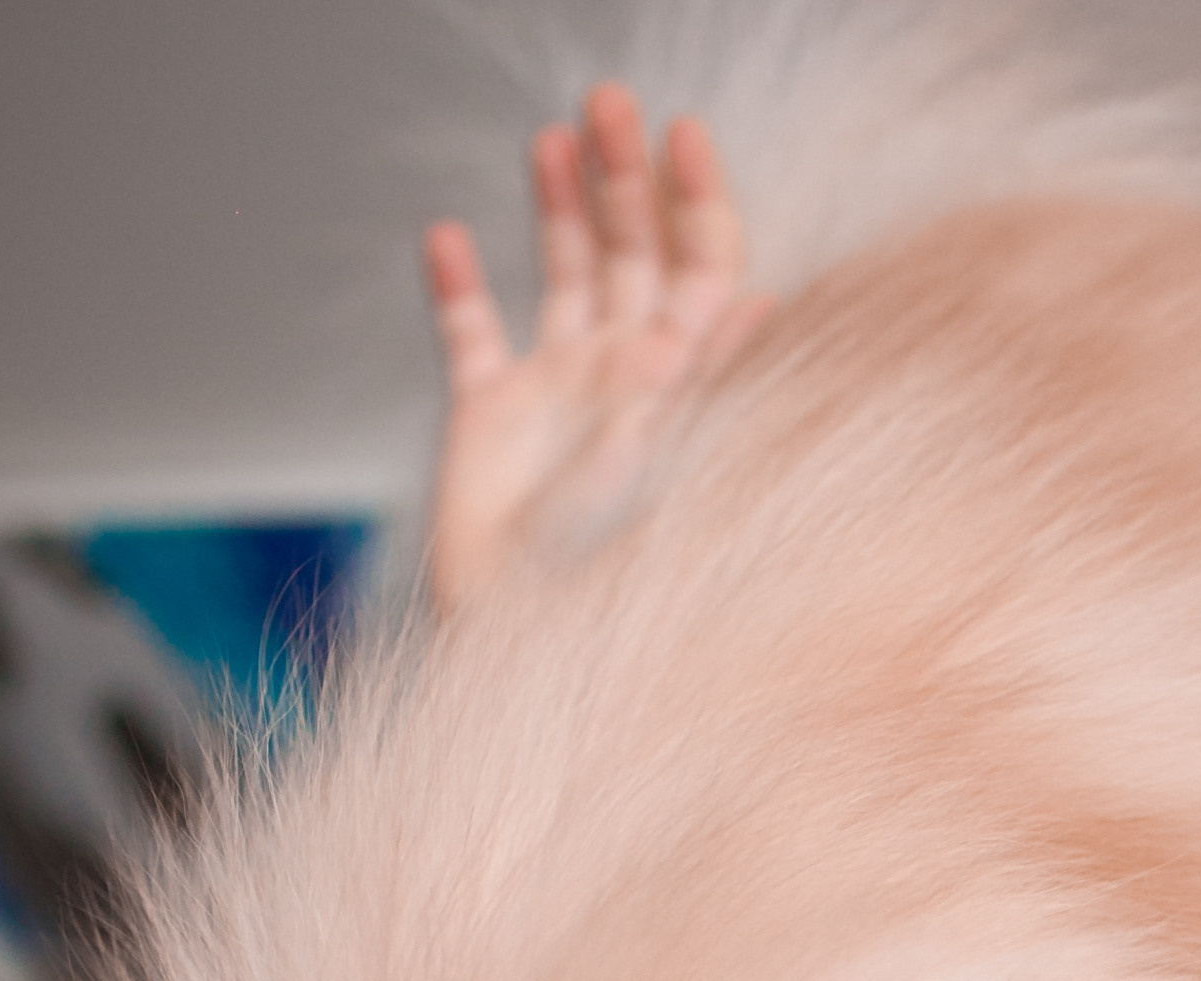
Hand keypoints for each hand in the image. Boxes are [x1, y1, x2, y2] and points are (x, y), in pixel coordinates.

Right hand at [422, 84, 771, 615]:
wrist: (523, 656)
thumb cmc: (604, 593)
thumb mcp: (664, 482)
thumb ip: (703, 395)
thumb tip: (755, 308)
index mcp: (677, 388)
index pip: (701, 273)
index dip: (698, 200)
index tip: (684, 133)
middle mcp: (623, 379)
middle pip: (634, 253)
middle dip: (625, 176)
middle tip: (611, 104)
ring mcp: (557, 394)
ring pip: (564, 275)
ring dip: (559, 206)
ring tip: (551, 141)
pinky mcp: (489, 420)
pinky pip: (471, 336)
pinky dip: (456, 287)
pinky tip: (446, 239)